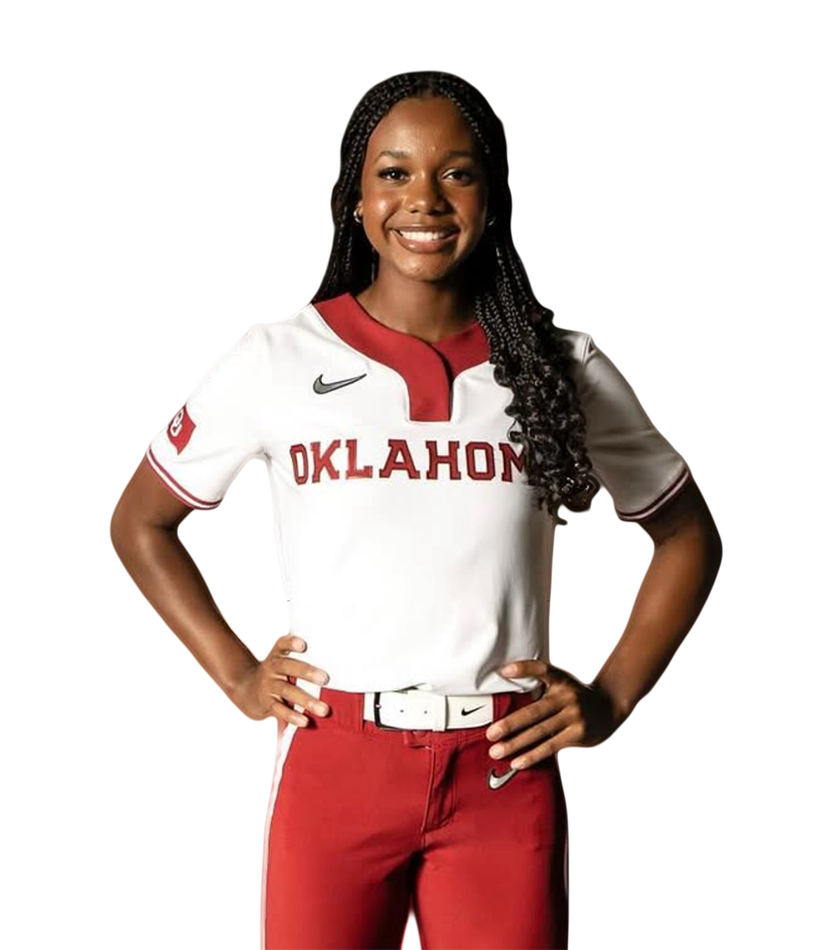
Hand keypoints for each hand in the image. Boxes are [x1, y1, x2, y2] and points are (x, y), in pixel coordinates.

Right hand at [231, 633, 331, 731]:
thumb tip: (322, 632)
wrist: (249, 688)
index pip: (282, 643)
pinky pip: (280, 709)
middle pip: (288, 667)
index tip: (303, 644)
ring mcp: (269, 685)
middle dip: (307, 672)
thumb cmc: (277, 669)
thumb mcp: (283, 655)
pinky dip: (293, 716)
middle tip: (325, 678)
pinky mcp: (268, 702)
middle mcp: (272, 667)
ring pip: (287, 691)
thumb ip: (296, 646)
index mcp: (277, 653)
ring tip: (323, 709)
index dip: (291, 642)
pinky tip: (305, 721)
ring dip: (306, 700)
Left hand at [485, 661, 616, 769]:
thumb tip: (503, 684)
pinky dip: (533, 755)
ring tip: (497, 751)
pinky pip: (552, 746)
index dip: (523, 669)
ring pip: (541, 732)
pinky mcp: (578, 734)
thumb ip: (538, 683)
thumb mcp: (560, 682)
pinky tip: (517, 762)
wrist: (607, 708)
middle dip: (510, 724)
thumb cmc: (573, 695)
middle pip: (535, 711)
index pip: (542, 669)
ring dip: (516, 744)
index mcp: (560, 680)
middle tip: (490, 733)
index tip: (504, 671)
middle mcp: (567, 696)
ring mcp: (574, 716)